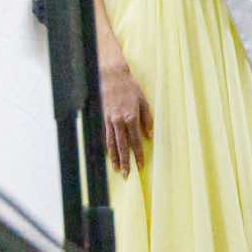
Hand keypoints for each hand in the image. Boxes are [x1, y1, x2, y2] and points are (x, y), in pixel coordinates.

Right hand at [100, 52, 153, 177]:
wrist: (111, 76)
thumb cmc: (130, 87)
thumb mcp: (143, 101)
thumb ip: (147, 119)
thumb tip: (149, 135)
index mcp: (131, 117)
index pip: (135, 141)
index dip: (138, 154)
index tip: (141, 165)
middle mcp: (119, 121)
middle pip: (122, 146)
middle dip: (125, 161)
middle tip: (127, 175)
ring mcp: (108, 120)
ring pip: (111, 143)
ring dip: (114, 158)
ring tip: (116, 169)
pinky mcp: (102, 118)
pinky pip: (104, 135)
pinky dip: (106, 146)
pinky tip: (108, 155)